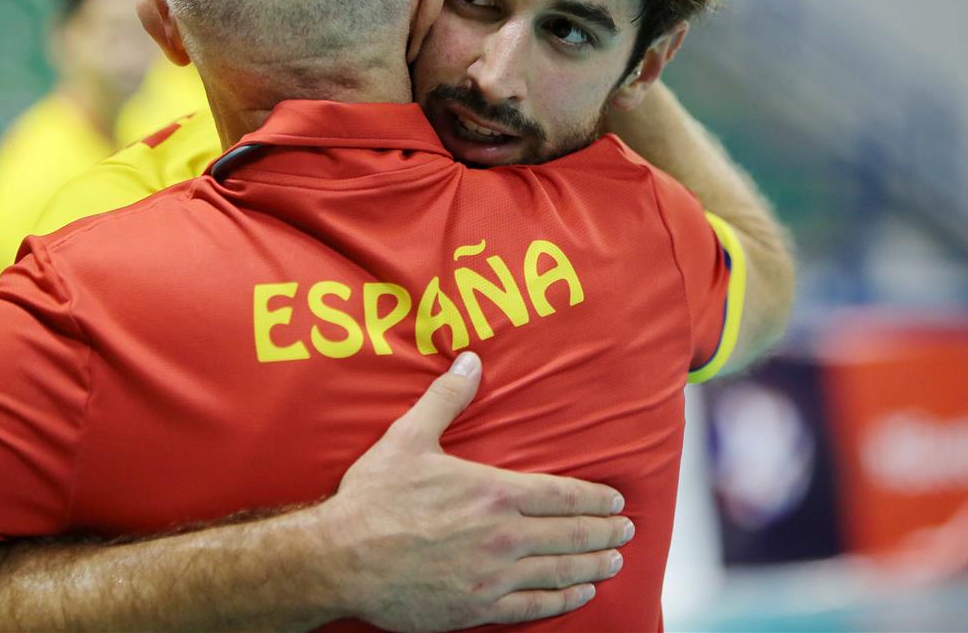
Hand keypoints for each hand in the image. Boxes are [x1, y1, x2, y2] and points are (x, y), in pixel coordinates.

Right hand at [319, 352, 633, 630]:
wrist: (340, 559)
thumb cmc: (372, 499)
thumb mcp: (408, 438)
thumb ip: (446, 398)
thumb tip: (471, 359)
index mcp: (491, 492)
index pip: (561, 494)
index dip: (595, 498)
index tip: (617, 500)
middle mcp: (501, 536)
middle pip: (570, 534)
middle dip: (605, 532)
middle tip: (627, 529)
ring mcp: (493, 576)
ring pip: (560, 571)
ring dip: (594, 565)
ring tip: (615, 560)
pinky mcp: (478, 608)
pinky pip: (534, 606)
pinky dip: (564, 600)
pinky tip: (580, 594)